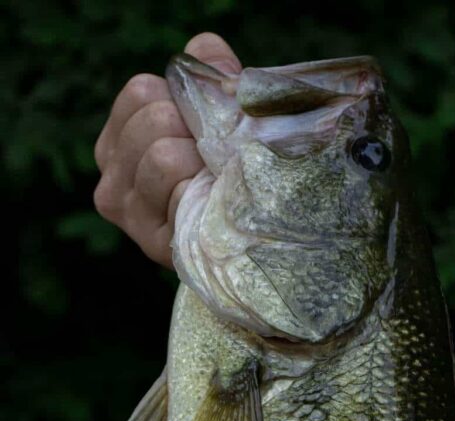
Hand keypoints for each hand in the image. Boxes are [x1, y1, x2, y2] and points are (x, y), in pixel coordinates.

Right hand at [93, 32, 241, 268]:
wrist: (253, 243)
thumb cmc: (230, 174)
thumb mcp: (220, 118)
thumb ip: (209, 75)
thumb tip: (204, 52)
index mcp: (118, 141)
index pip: (141, 93)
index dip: (183, 101)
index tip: (203, 128)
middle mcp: (112, 179)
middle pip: (152, 121)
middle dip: (195, 133)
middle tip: (216, 161)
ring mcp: (130, 214)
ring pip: (163, 158)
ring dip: (203, 165)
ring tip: (216, 184)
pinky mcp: (154, 244)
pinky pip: (179, 198)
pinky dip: (205, 196)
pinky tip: (215, 208)